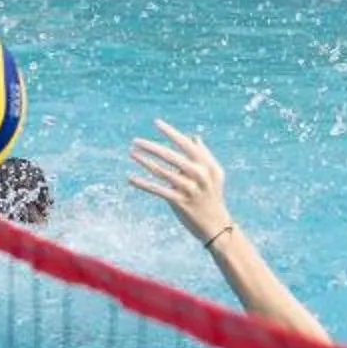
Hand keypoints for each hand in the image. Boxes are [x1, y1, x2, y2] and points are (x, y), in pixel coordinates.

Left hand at [127, 121, 234, 244]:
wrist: (216, 225)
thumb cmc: (212, 196)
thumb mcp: (214, 174)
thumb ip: (204, 155)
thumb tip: (194, 137)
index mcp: (206, 165)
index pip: (185, 144)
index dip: (170, 132)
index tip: (156, 122)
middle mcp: (198, 175)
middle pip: (171, 156)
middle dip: (151, 147)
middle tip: (135, 140)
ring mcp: (189, 189)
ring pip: (162, 172)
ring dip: (144, 161)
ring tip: (131, 153)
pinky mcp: (179, 202)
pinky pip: (157, 190)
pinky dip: (142, 183)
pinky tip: (130, 178)